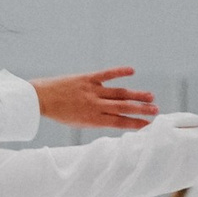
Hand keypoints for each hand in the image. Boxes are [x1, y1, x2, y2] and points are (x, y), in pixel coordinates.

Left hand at [34, 67, 157, 130]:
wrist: (41, 99)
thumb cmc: (61, 113)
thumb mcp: (79, 123)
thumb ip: (97, 120)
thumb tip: (115, 119)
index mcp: (93, 120)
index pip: (119, 122)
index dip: (136, 124)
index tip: (149, 125)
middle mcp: (95, 106)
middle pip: (123, 108)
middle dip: (141, 110)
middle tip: (156, 110)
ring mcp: (92, 91)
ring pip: (119, 93)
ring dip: (136, 94)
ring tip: (150, 96)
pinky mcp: (87, 78)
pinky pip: (106, 74)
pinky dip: (120, 72)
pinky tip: (132, 70)